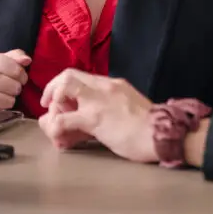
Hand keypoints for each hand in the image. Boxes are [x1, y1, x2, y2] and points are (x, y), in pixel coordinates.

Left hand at [38, 69, 156, 162]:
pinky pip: (63, 119)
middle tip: (49, 106)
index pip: (81, 75)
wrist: (164, 134)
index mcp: (112, 84)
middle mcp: (103, 86)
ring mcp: (97, 101)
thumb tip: (95, 120)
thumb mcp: (129, 109)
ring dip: (53, 109)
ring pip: (62, 91)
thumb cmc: (150, 127)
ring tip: (54, 126)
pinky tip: (59, 138)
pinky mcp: (94, 118)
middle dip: (52, 89)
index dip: (66, 86)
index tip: (63, 102)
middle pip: (67, 75)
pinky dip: (55, 128)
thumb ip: (110, 109)